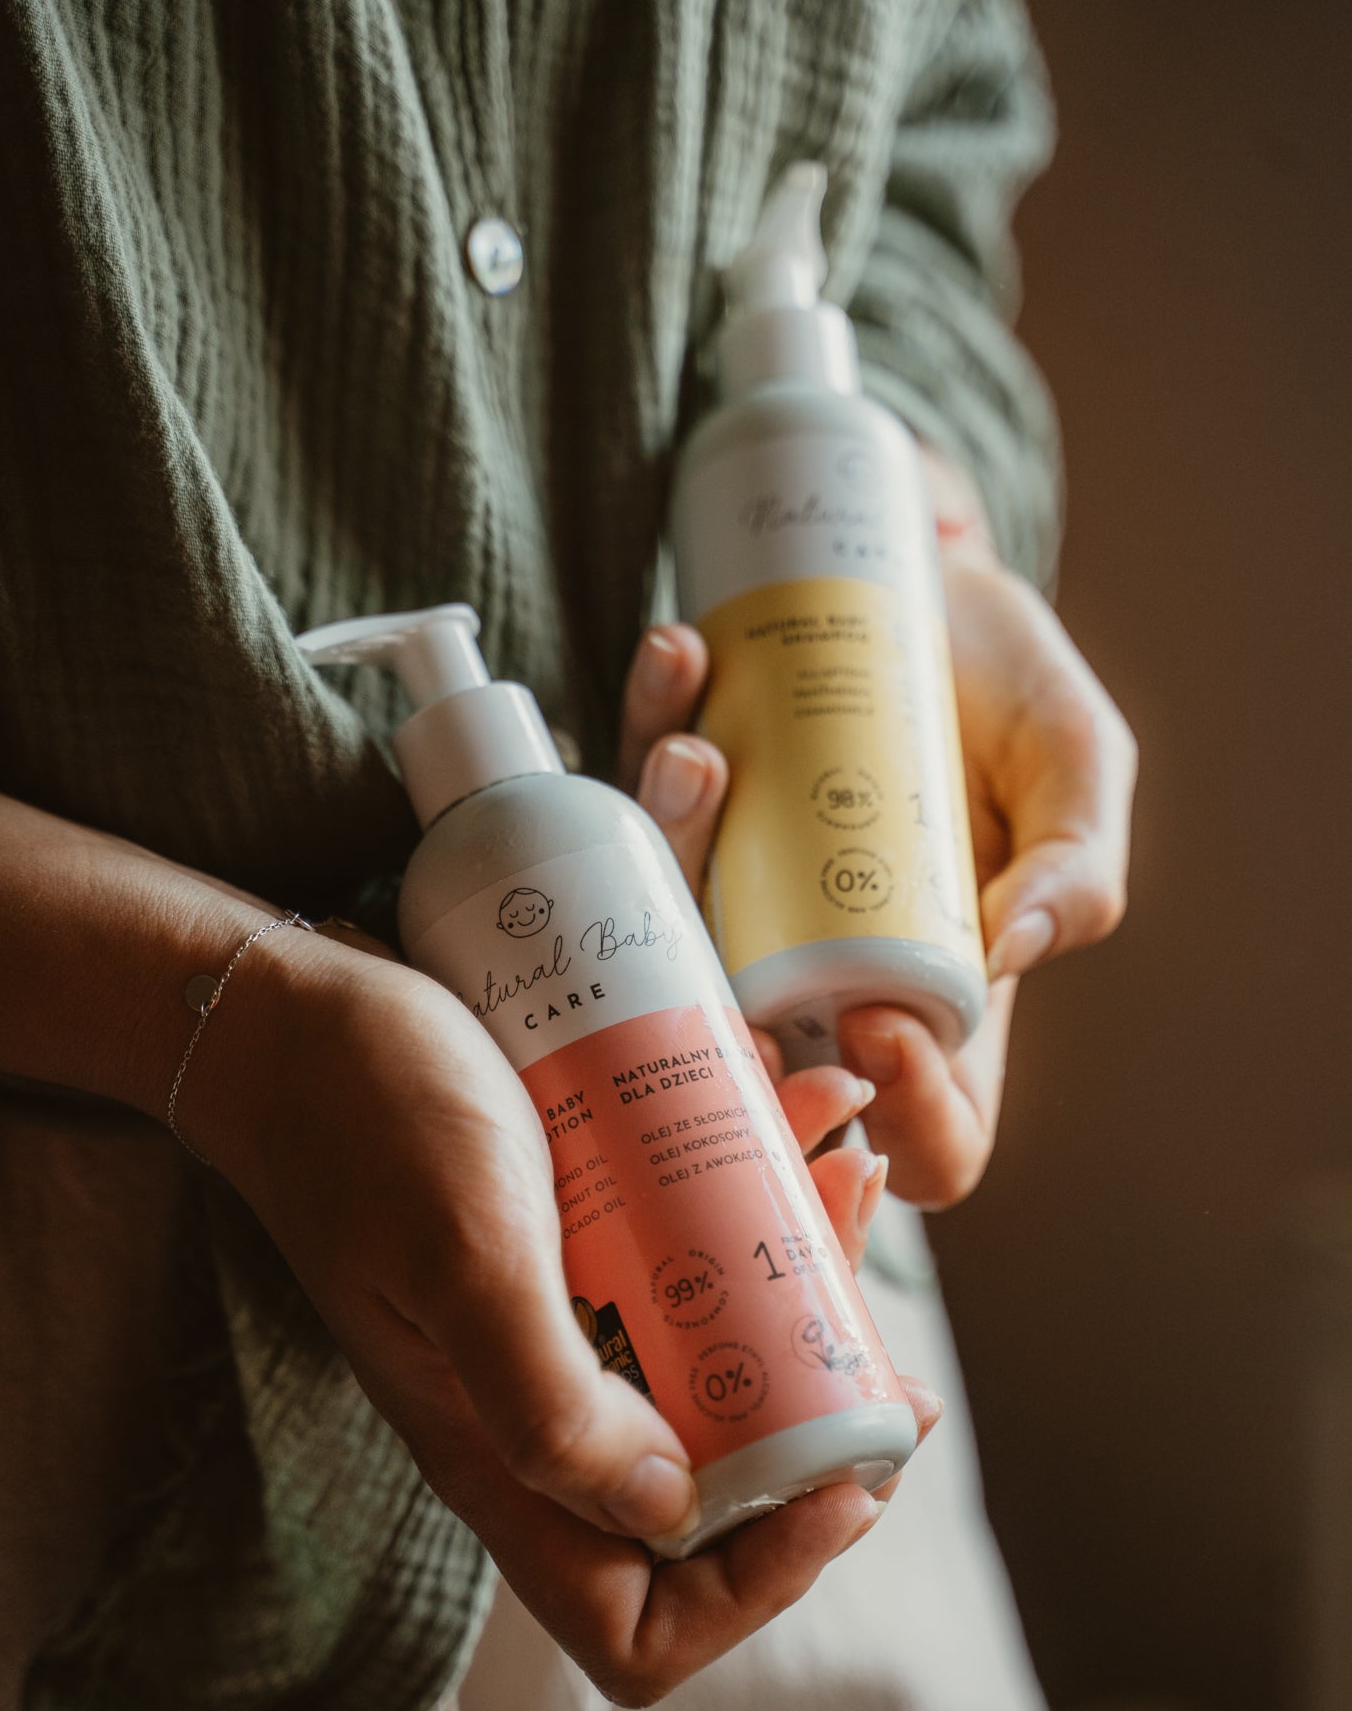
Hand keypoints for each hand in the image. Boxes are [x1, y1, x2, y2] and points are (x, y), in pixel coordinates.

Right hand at [176, 899, 935, 1709]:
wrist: (295, 1011)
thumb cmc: (366, 1123)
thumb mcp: (465, 1258)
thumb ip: (547, 1404)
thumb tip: (675, 1514)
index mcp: (502, 1460)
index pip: (638, 1624)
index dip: (757, 1584)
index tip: (842, 1480)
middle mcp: (541, 1413)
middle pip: (713, 1492)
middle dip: (817, 1423)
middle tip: (883, 1353)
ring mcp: (565, 1327)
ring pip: (718, 1363)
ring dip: (804, 1285)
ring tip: (849, 1173)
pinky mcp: (580, 1244)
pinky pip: (692, 1258)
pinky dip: (759, 1195)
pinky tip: (795, 1103)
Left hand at [619, 479, 1136, 1208]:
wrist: (926, 576)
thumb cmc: (1010, 691)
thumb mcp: (1079, 766)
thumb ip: (1079, 864)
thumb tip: (1008, 950)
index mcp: (937, 997)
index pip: (927, 1133)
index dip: (904, 1118)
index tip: (880, 1024)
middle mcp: (819, 972)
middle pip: (766, 1066)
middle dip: (727, 1027)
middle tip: (736, 945)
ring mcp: (736, 901)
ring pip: (672, 934)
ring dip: (675, 848)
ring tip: (702, 755)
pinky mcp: (677, 818)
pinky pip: (631, 806)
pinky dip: (646, 728)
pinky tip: (681, 657)